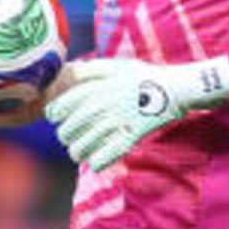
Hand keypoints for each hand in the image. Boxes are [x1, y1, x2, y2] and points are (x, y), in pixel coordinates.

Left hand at [45, 56, 228, 171]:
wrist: (174, 88)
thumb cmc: (143, 76)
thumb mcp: (116, 66)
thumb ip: (90, 69)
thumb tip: (68, 71)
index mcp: (94, 89)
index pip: (59, 108)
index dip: (55, 115)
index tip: (57, 117)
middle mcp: (100, 107)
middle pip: (66, 132)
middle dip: (66, 136)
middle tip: (73, 137)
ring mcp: (114, 123)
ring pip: (80, 149)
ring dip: (78, 152)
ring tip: (81, 152)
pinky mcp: (129, 138)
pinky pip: (104, 158)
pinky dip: (96, 162)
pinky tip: (95, 162)